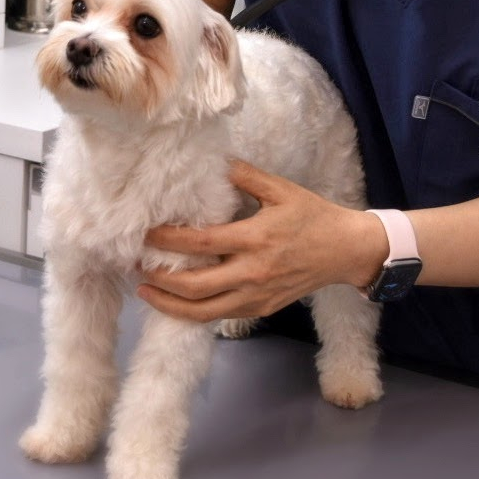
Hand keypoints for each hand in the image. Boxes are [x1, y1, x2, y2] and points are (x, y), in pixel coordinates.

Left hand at [137, 160, 385, 322]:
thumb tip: (214, 161)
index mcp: (255, 239)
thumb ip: (245, 176)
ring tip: (145, 292)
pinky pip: (221, 316)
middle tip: (134, 267)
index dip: (169, 240)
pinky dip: (195, 313)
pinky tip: (178, 301)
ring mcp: (257, 296)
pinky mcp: (262, 309)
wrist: (345, 250)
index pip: (201, 243)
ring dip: (170, 304)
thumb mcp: (281, 189)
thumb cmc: (312, 215)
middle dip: (159, 279)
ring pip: (204, 312)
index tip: (146, 233)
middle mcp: (252, 273)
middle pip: (195, 286)